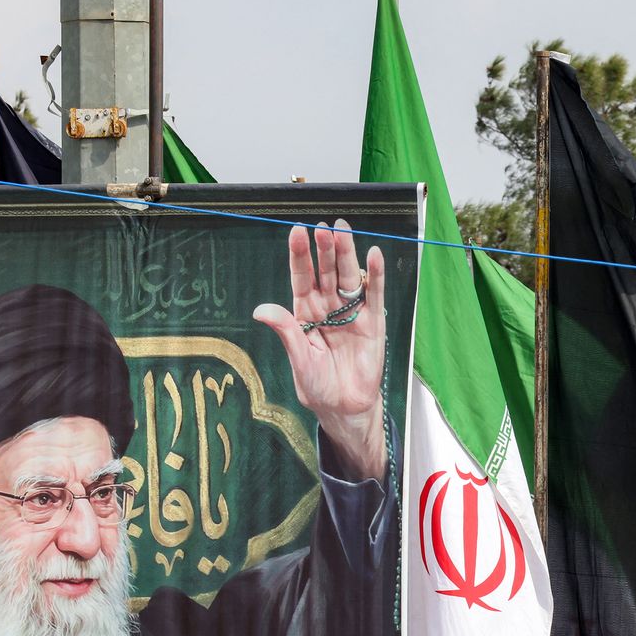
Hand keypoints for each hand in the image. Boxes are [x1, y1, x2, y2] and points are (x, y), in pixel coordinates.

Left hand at [255, 221, 387, 480]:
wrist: (344, 408)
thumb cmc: (318, 385)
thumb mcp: (299, 360)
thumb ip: (286, 333)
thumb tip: (261, 310)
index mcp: (305, 313)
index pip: (301, 277)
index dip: (300, 256)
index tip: (297, 231)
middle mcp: (328, 307)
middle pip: (325, 272)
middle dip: (324, 249)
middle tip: (322, 228)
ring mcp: (351, 313)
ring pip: (348, 277)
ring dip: (346, 254)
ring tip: (343, 231)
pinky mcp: (373, 323)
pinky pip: (373, 295)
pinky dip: (374, 276)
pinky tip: (373, 255)